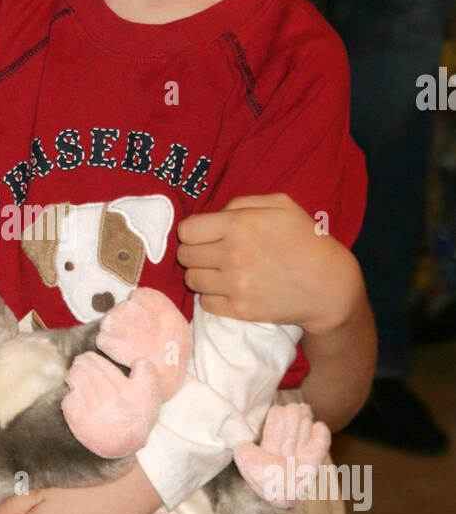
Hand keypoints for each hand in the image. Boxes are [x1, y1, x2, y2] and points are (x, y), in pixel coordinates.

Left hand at [176, 193, 363, 335]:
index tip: (206, 237)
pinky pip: (205, 303)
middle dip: (196, 253)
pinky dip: (213, 297)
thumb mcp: (281, 205)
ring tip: (223, 272)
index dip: (194, 233)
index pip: (186, 231)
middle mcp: (233, 254)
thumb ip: (241, 203)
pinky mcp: (240, 309)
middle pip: (184, 256)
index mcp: (240, 224)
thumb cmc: (306, 240)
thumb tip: (214, 216)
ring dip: (203, 275)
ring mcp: (236, 284)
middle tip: (214, 255)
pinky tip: (230, 289)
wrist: (330, 286)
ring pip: (191, 280)